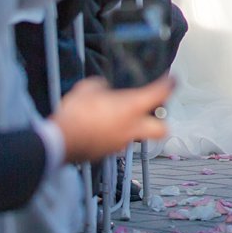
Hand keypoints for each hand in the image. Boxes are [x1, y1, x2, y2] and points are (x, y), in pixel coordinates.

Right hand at [52, 75, 171, 163]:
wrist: (58, 142)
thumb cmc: (75, 114)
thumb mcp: (88, 89)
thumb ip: (101, 86)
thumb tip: (104, 87)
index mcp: (131, 108)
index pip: (160, 94)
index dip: (170, 84)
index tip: (173, 79)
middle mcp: (131, 128)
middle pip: (162, 129)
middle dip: (162, 120)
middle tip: (154, 109)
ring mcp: (121, 143)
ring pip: (138, 137)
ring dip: (135, 127)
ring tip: (122, 116)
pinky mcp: (108, 152)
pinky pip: (119, 142)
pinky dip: (116, 134)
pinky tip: (105, 127)